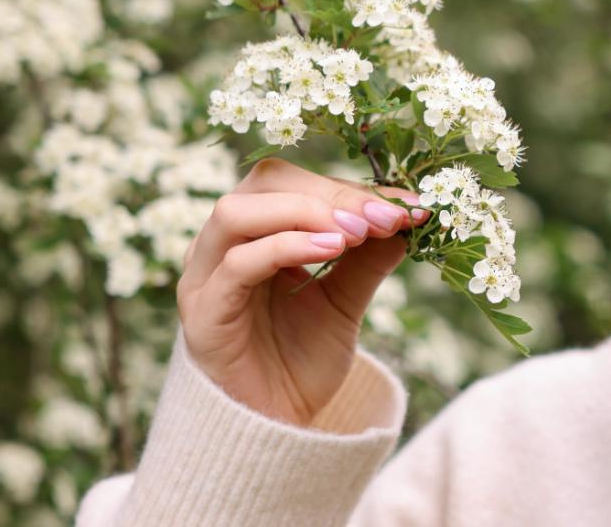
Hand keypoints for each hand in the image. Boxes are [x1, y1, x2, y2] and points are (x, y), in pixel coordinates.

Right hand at [176, 158, 429, 426]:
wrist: (276, 428)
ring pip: (238, 212)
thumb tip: (408, 215)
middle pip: (266, 183)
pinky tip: (333, 250)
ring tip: (357, 233)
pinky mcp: (203, 312)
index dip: (352, 188)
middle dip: (331, 194)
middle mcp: (223, 245)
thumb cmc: (301, 359)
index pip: (297, 182)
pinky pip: (237, 264)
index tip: (407, 206)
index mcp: (256, 232)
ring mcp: (205, 276)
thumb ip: (369, 257)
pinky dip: (286, 246)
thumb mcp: (346, 299)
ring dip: (305, 212)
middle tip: (382, 216)